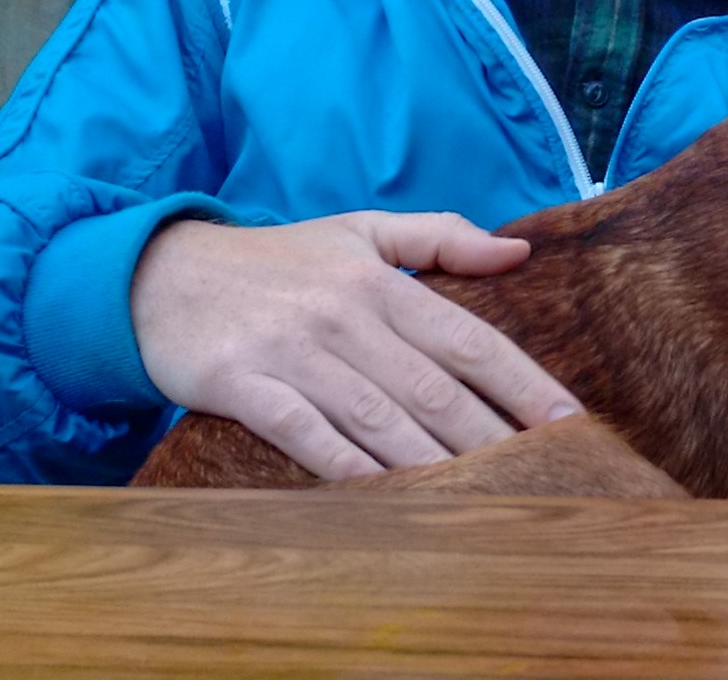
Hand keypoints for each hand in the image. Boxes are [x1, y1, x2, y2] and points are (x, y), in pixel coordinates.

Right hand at [130, 212, 582, 480]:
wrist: (159, 274)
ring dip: (434, 461)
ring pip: (378, 416)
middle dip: (493, 435)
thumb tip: (517, 251)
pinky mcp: (242, 384)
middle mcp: (343, 313)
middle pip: (433, 387)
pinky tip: (387, 496)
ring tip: (485, 497)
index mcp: (378, 280)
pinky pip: (306, 434)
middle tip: (543, 475)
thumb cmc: (276, 260)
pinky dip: (349, 466)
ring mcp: (293, 350)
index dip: (521, 381)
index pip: (467, 337)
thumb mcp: (358, 230)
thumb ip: (439, 236)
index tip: (567, 420)